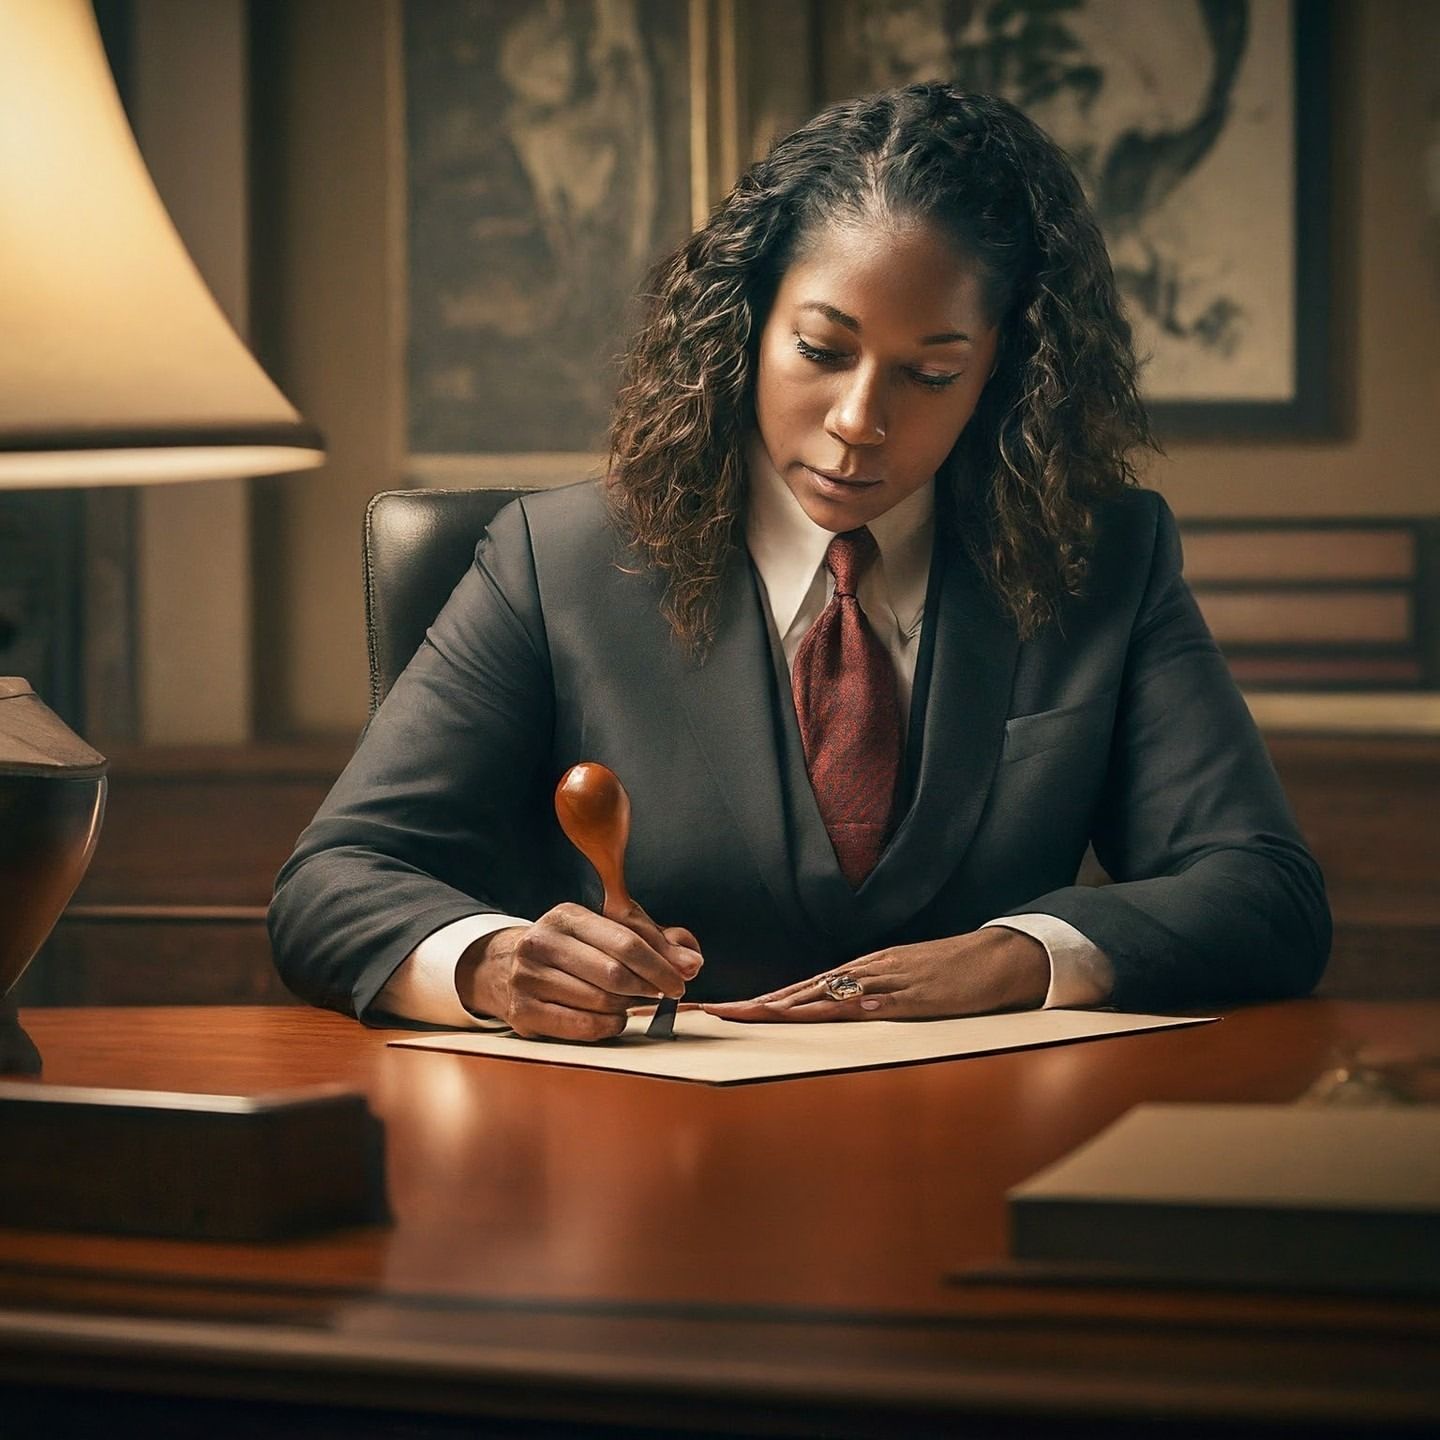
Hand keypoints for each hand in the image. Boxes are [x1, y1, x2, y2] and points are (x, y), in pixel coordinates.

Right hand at [459, 903, 701, 1041]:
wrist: (501, 967)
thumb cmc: (569, 950)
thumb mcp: (603, 933)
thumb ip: (652, 940)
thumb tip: (692, 961)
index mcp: (566, 916)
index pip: (626, 941)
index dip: (661, 964)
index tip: (683, 979)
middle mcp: (542, 942)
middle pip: (615, 974)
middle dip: (649, 987)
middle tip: (666, 994)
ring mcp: (528, 978)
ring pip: (601, 1002)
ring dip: (628, 1007)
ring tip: (633, 1002)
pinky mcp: (523, 1012)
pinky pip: (582, 1026)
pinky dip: (608, 1026)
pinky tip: (615, 1018)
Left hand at [702, 928, 1046, 1022]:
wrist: (999, 957)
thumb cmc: (952, 973)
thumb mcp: (902, 983)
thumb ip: (870, 996)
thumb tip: (836, 1011)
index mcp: (860, 972)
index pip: (798, 991)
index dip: (759, 1002)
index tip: (723, 1011)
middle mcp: (865, 972)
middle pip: (799, 992)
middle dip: (755, 1005)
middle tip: (712, 1013)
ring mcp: (888, 981)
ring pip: (827, 995)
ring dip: (785, 1007)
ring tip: (747, 1015)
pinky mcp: (915, 993)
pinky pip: (874, 1002)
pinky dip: (845, 1007)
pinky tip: (821, 1012)